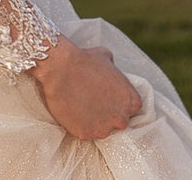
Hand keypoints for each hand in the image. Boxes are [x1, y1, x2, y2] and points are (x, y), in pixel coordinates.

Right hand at [27, 35, 142, 140]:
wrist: (60, 69)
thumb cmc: (83, 60)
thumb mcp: (106, 56)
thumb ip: (114, 69)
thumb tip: (111, 70)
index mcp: (131, 101)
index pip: (132, 108)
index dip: (119, 101)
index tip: (109, 96)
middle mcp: (121, 118)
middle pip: (119, 121)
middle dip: (109, 113)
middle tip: (95, 101)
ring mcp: (104, 129)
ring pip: (102, 129)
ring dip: (95, 120)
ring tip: (81, 105)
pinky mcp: (86, 135)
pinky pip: (85, 132)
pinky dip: (80, 124)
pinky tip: (73, 110)